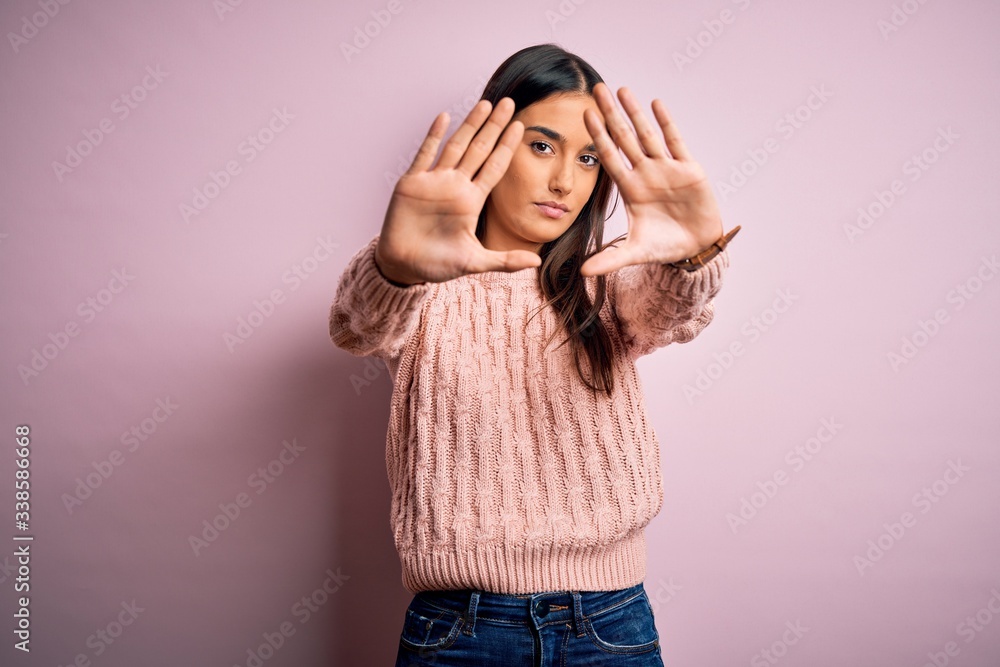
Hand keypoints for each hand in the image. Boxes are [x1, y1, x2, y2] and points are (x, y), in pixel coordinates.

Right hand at [376, 98, 541, 284]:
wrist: (403, 266)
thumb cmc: (437, 265)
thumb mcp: (475, 262)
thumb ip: (505, 261)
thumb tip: (537, 262)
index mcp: (471, 201)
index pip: (494, 168)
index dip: (507, 147)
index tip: (521, 126)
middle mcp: (455, 186)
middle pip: (479, 150)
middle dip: (494, 127)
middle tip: (509, 103)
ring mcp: (434, 182)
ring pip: (456, 147)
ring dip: (470, 125)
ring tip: (485, 104)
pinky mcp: (412, 184)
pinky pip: (424, 155)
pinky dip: (433, 136)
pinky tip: (444, 117)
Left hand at [579, 82, 724, 276]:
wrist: (695, 248)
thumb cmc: (664, 247)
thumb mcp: (634, 253)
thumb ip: (609, 259)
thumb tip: (582, 273)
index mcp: (631, 189)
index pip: (610, 157)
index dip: (598, 136)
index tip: (584, 115)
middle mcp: (646, 174)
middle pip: (624, 138)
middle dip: (611, 114)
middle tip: (596, 88)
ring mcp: (667, 169)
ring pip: (648, 134)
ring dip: (635, 112)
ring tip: (622, 88)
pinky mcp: (689, 170)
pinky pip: (676, 142)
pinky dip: (666, 123)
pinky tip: (656, 103)